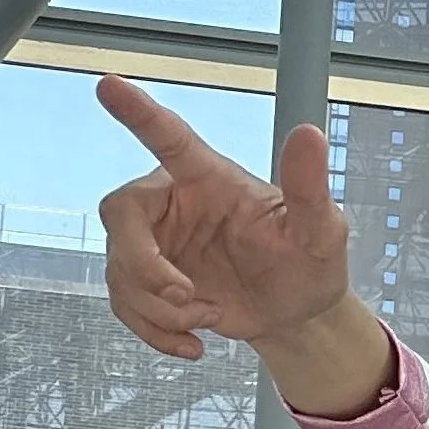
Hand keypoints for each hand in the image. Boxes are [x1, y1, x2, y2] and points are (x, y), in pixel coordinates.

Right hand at [97, 76, 372, 389]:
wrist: (298, 313)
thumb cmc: (309, 261)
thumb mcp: (320, 231)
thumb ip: (308, 187)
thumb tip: (309, 133)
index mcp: (209, 179)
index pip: (168, 138)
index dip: (138, 113)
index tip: (107, 85)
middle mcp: (174, 204)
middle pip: (121, 214)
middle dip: (143, 263)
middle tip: (185, 296)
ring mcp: (157, 244)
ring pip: (120, 270)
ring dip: (160, 309)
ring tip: (208, 319)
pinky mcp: (148, 283)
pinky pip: (126, 305)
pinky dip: (156, 332)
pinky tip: (194, 343)